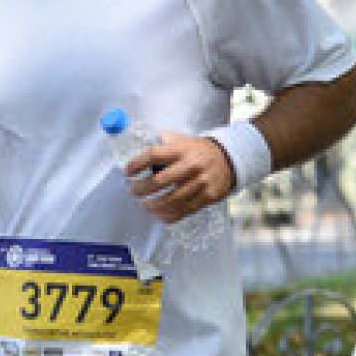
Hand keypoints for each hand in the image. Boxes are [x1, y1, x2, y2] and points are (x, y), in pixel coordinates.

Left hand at [120, 133, 234, 222]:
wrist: (228, 159)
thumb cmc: (197, 150)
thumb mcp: (182, 139)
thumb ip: (162, 143)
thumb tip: (137, 152)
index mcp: (182, 149)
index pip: (153, 155)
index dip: (136, 164)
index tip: (127, 172)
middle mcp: (192, 166)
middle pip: (159, 181)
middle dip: (141, 189)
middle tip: (133, 191)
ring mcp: (201, 183)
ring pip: (170, 200)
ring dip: (152, 206)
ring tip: (143, 204)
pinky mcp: (207, 197)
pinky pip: (183, 211)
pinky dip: (167, 216)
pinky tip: (158, 214)